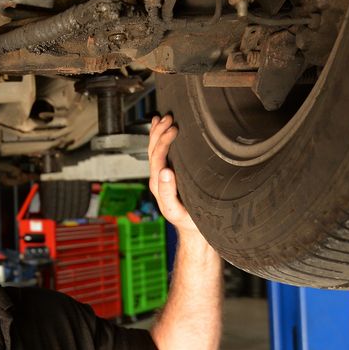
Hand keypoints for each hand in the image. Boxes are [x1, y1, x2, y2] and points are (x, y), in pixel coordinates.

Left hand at [148, 114, 199, 234]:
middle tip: (169, 118)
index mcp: (158, 184)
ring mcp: (163, 176)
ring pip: (156, 150)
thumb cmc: (189, 221)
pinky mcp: (170, 176)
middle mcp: (158, 178)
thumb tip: (165, 170)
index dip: (163, 141)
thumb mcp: (176, 210)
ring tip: (163, 118)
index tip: (174, 129)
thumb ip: (167, 192)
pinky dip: (160, 139)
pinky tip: (162, 128)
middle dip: (159, 132)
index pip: (157, 157)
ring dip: (158, 133)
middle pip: (153, 150)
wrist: (195, 231)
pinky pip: (162, 154)